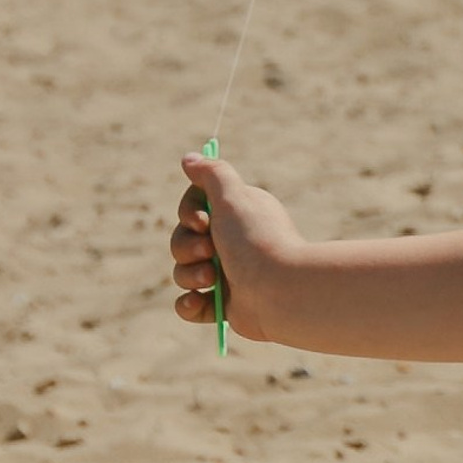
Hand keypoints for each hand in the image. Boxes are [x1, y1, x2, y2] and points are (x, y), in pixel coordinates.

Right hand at [171, 154, 302, 344]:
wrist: (280, 292)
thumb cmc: (256, 241)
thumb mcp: (233, 196)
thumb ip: (212, 173)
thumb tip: (189, 158)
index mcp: (236, 214)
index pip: (193, 207)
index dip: (189, 213)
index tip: (203, 220)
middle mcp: (232, 242)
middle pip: (182, 240)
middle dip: (187, 247)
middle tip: (211, 251)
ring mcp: (227, 274)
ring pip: (182, 272)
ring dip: (190, 275)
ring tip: (213, 280)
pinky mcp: (223, 305)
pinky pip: (189, 304)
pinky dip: (189, 305)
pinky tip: (198, 302)